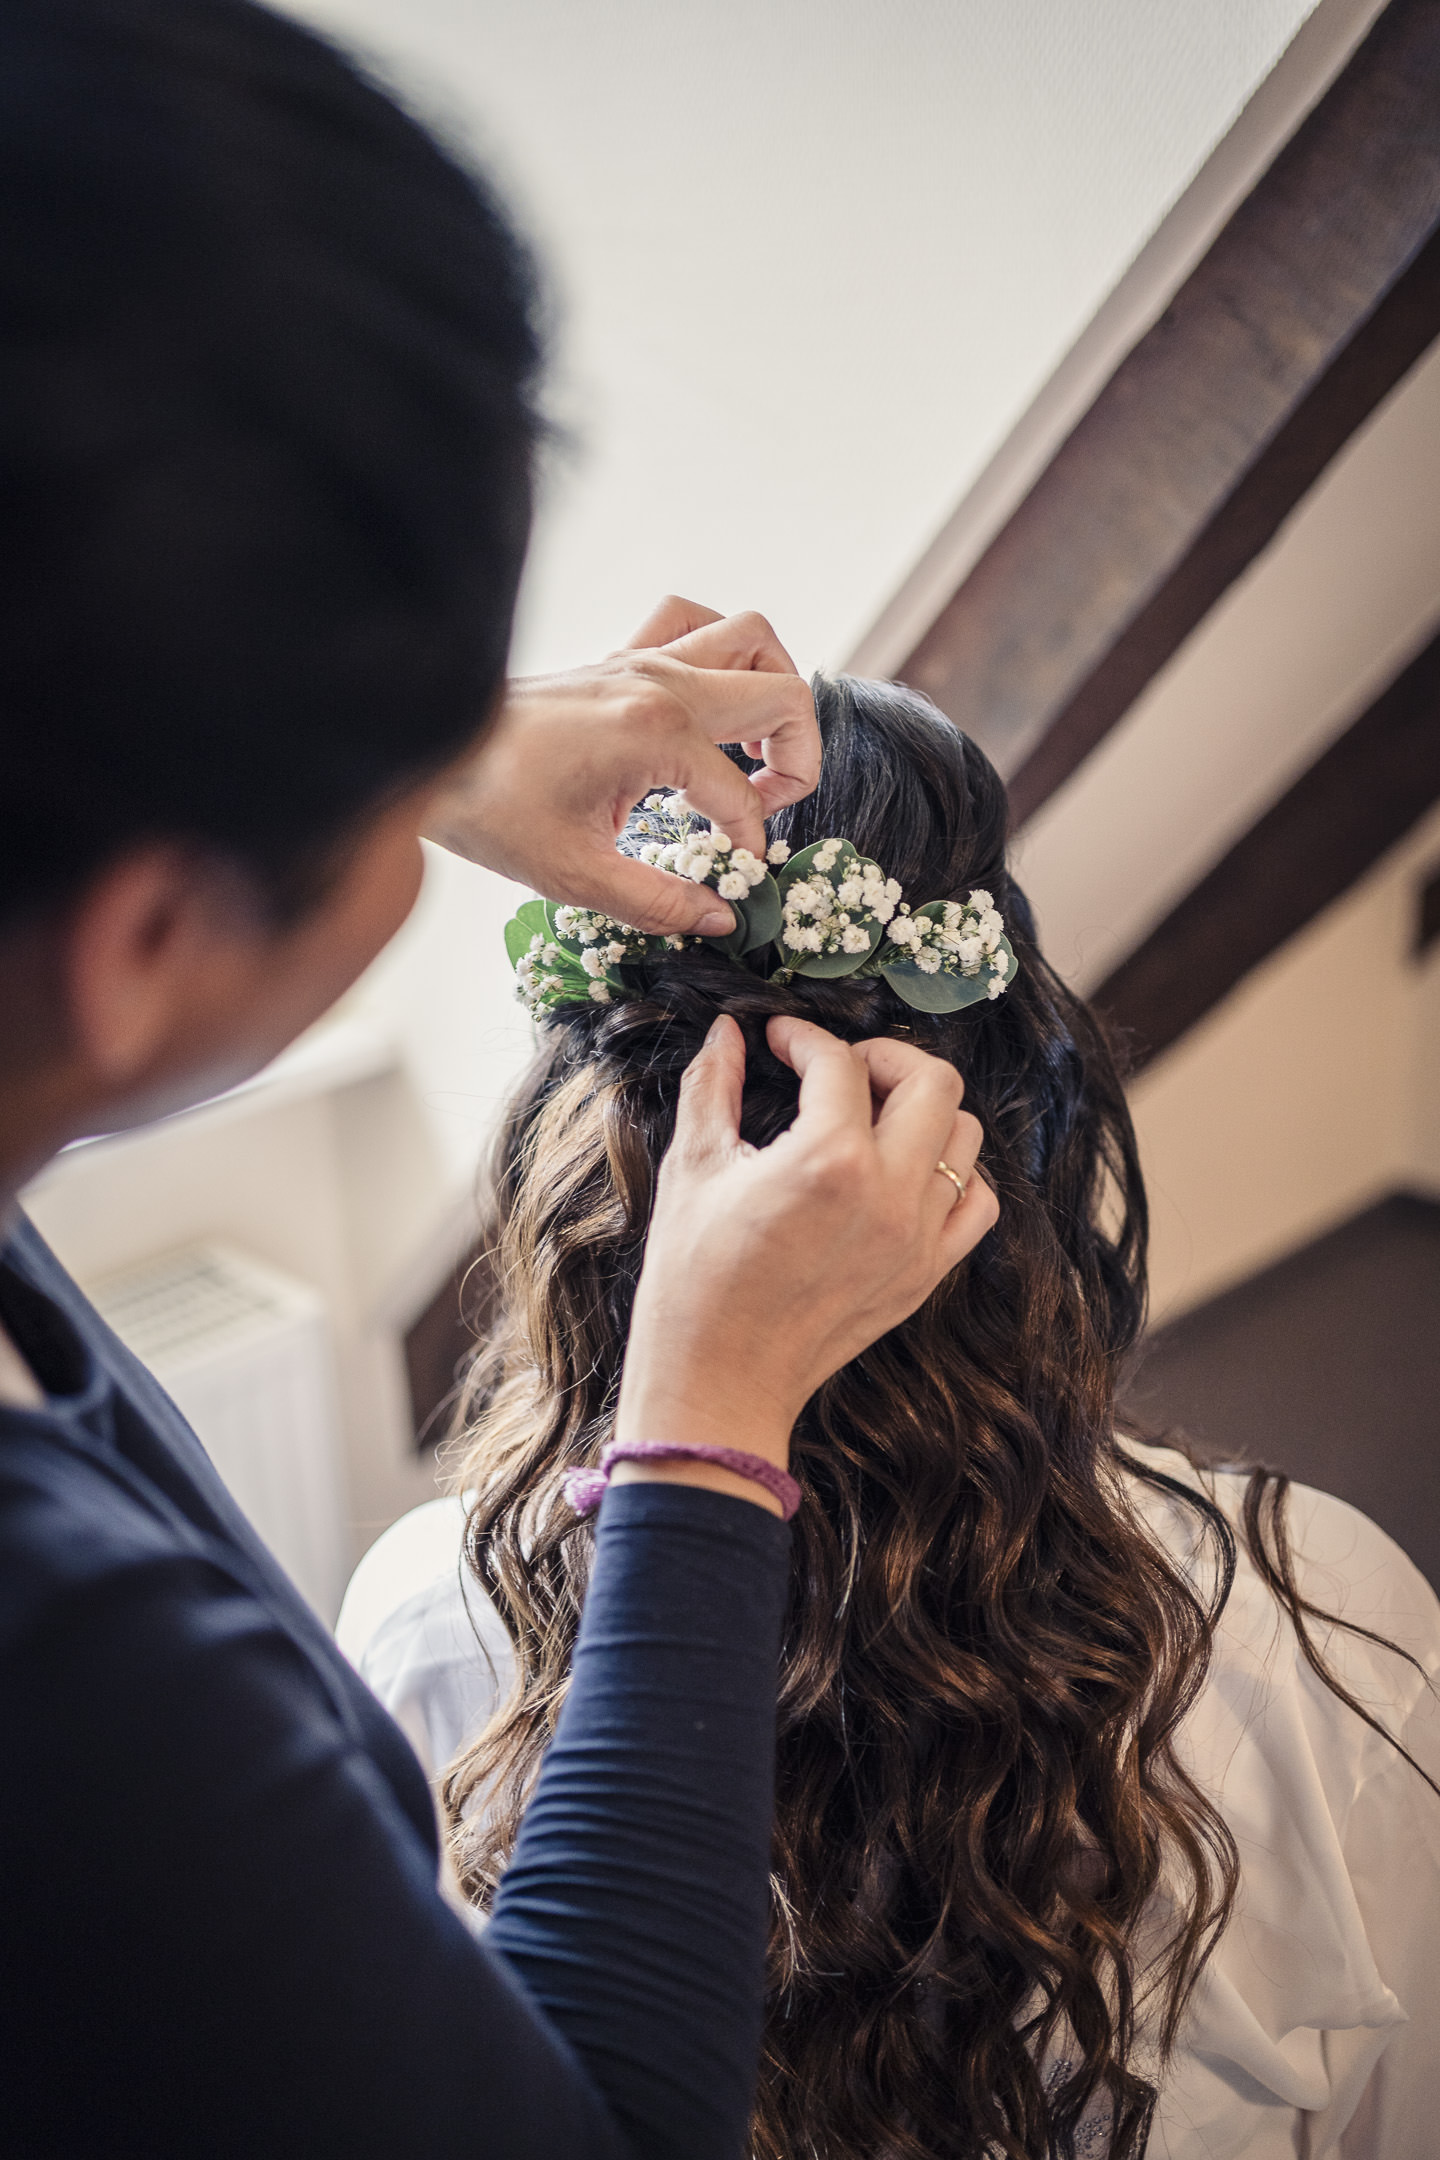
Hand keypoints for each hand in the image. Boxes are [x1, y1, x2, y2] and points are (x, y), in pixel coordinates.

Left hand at [423, 599, 818, 938]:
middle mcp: (660, 682)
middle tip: (768, 807)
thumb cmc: (491, 807)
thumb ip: (657, 902)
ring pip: (752, 637)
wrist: (430, 752)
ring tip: (756, 752)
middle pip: (782, 691)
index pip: (743, 794)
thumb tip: (718, 919)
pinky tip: (708, 706)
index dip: (750, 844)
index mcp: (656, 733)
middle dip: (798, 755)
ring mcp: (642, 660)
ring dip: (773, 688)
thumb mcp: (575, 874)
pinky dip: (720, 652)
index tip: (733, 876)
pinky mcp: (620, 658)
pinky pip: (692, 623)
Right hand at [613, 1015, 997, 1512]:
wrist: (719, 1380)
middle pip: (934, 1082)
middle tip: (839, 1069)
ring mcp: (918, 1237)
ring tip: (869, 1118)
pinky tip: (903, 1173)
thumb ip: (712, 1086)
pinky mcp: (927, 1273)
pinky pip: (976, 1203)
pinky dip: (953, 1175)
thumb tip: (728, 1031)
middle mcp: (889, 1193)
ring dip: (921, 1112)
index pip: (838, 1063)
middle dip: (885, 1057)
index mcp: (828, 1160)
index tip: (778, 1041)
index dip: (803, 1038)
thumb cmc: (692, 1280)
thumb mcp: (691, 1169)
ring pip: (965, 1137)